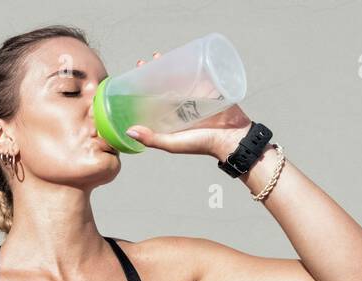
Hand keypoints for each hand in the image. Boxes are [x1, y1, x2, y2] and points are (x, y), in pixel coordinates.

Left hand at [123, 51, 253, 158]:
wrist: (232, 139)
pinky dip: (194, 62)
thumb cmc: (203, 144)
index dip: (144, 85)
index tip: (136, 74)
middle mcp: (182, 104)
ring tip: (162, 55)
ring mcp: (197, 95)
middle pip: (166, 83)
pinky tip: (185, 54)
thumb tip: (128, 131)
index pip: (154, 97)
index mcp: (171, 116)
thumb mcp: (173, 143)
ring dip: (172, 64)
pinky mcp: (211, 88)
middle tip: (150, 59)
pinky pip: (201, 72)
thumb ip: (152, 139)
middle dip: (157, 70)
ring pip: (182, 76)